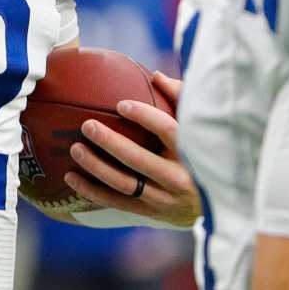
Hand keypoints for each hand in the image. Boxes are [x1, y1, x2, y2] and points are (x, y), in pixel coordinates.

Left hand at [64, 71, 200, 227]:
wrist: (216, 203)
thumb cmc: (205, 152)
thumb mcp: (202, 126)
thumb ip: (182, 98)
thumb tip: (155, 76)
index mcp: (193, 152)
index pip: (168, 131)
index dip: (144, 117)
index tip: (120, 105)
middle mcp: (179, 178)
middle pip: (139, 160)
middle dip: (110, 142)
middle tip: (87, 126)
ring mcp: (164, 199)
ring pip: (124, 184)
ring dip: (96, 167)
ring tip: (76, 149)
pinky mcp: (152, 213)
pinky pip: (117, 203)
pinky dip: (92, 192)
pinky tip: (71, 178)